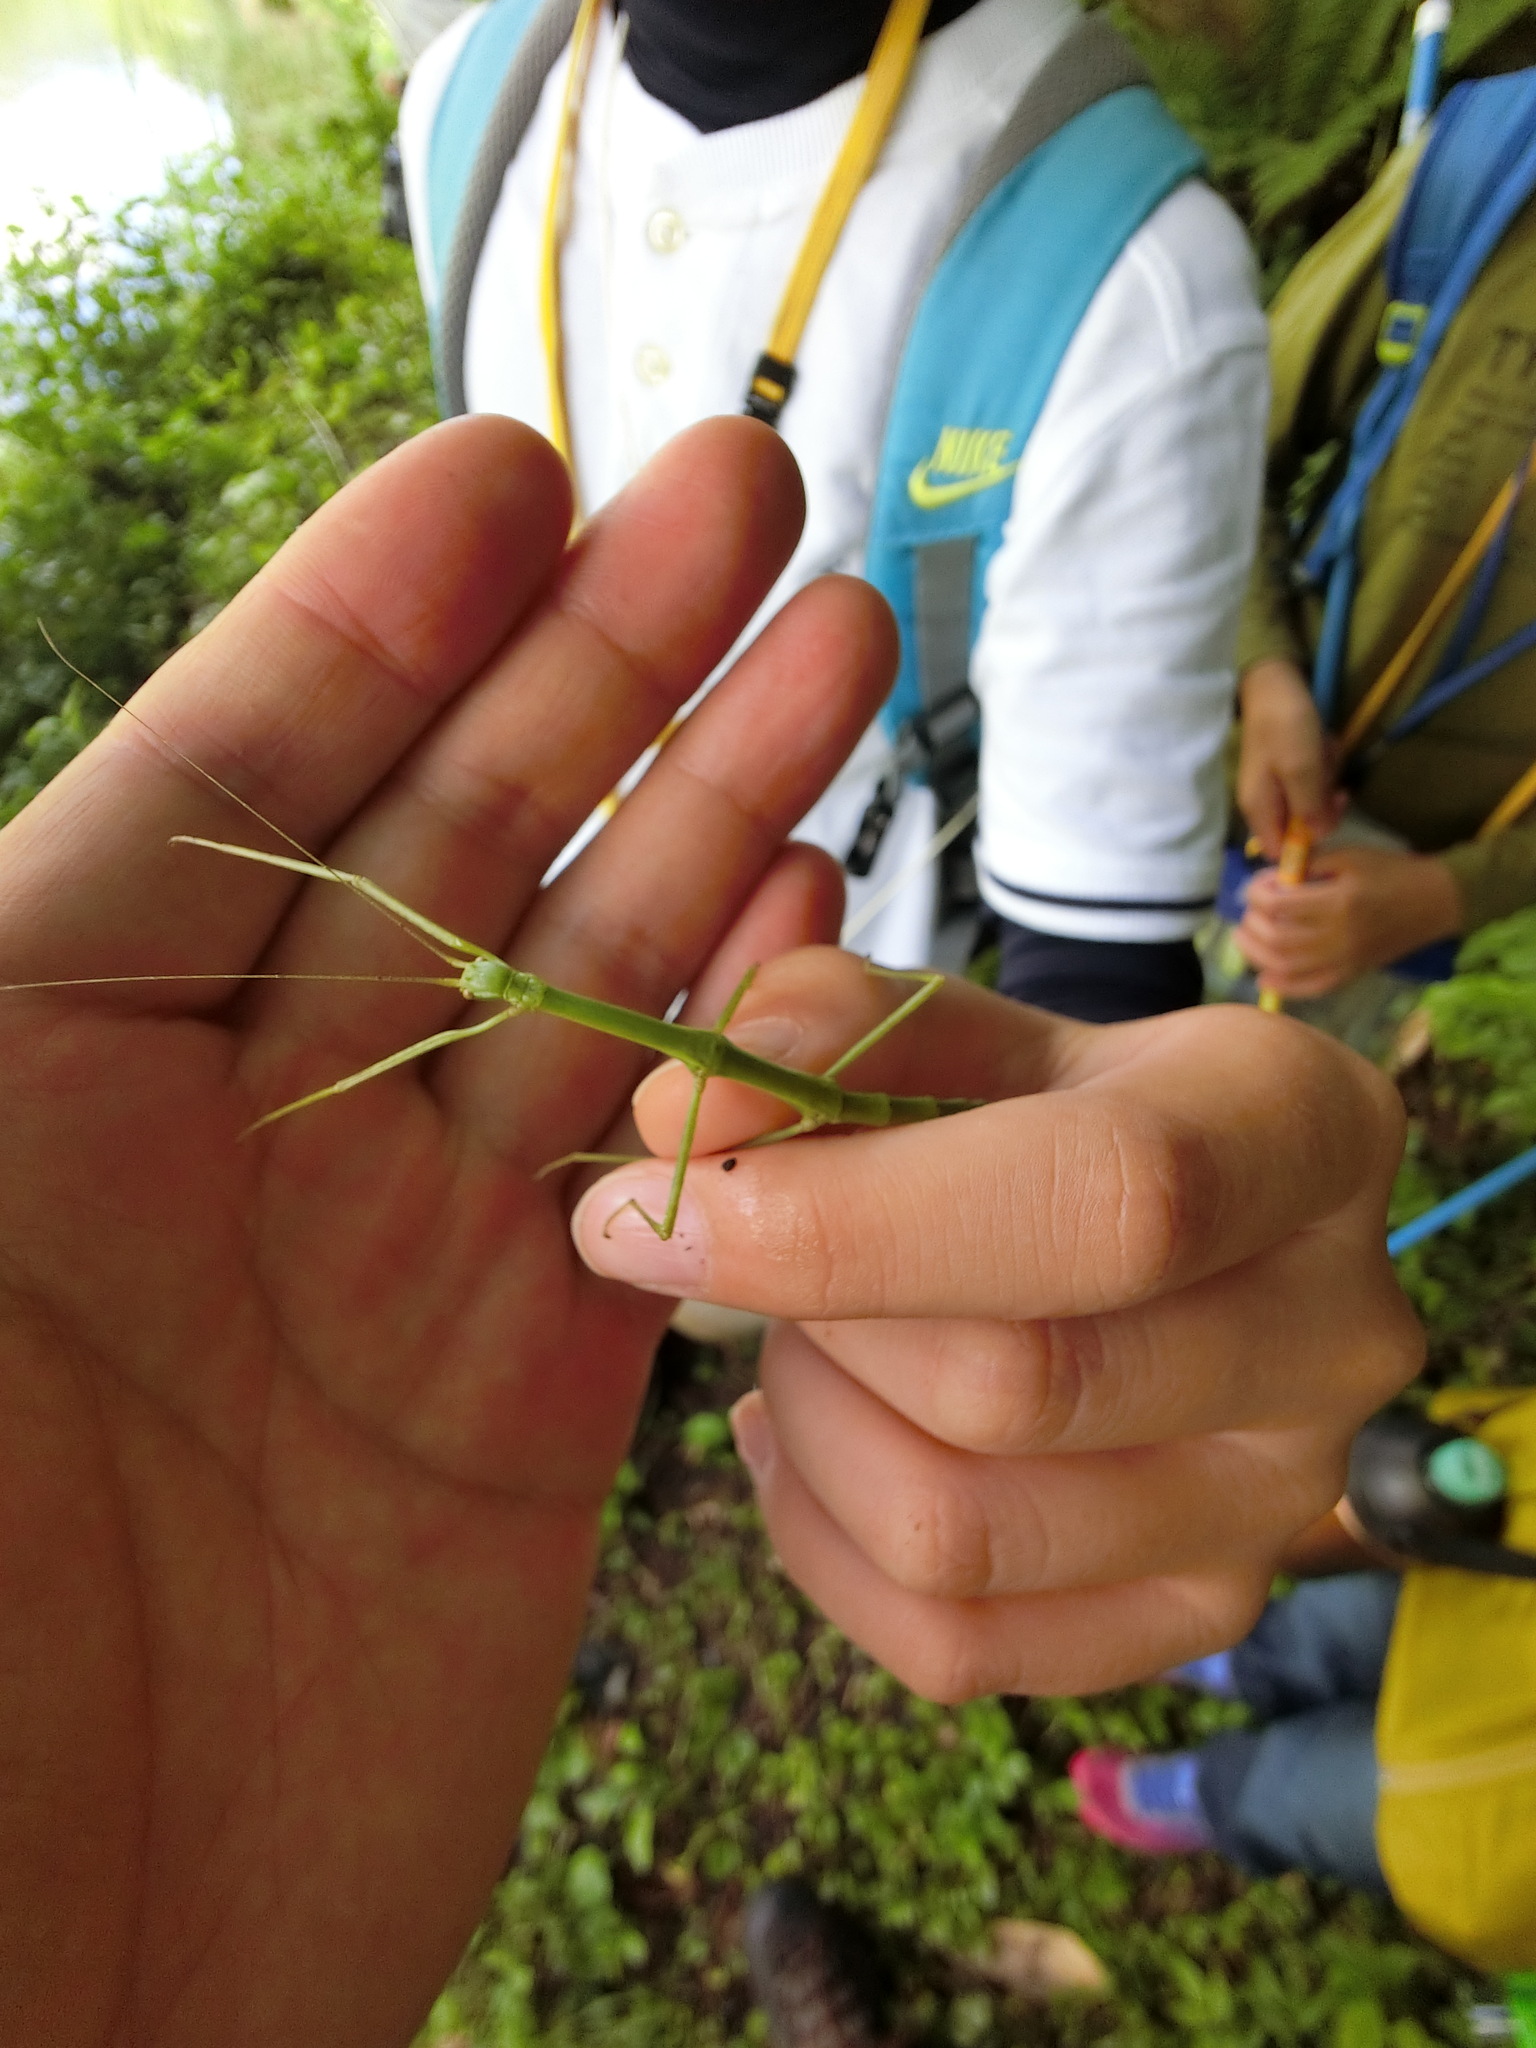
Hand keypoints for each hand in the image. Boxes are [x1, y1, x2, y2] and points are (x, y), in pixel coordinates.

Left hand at [0, 415, 893, 2044]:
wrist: (39, 2025)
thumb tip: (25, 822)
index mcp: (28, 1068)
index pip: (225, 785)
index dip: (370, 621)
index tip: (515, 475)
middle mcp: (214, 1142)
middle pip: (441, 849)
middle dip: (592, 664)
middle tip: (747, 501)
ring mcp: (389, 1267)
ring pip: (584, 986)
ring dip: (709, 809)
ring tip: (840, 643)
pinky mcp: (531, 1405)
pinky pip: (666, 1178)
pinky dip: (747, 1038)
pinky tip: (821, 904)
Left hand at [572, 955, 1421, 1697]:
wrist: (1161, 1224)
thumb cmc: (1043, 1108)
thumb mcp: (961, 1028)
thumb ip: (826, 1031)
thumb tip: (676, 1124)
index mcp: (1299, 1131)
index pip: (1108, 1203)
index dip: (855, 1219)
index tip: (653, 1205)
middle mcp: (1333, 1332)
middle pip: (1012, 1387)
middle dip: (812, 1319)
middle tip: (747, 1247)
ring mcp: (1280, 1500)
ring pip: (956, 1534)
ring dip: (813, 1424)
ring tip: (808, 1334)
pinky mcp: (1200, 1615)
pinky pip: (950, 1643)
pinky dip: (819, 1540)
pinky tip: (808, 1434)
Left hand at [1235, 844, 1462, 998]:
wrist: (1436, 901)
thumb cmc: (1392, 872)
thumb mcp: (1350, 856)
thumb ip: (1309, 866)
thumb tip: (1273, 880)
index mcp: (1339, 902)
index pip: (1279, 905)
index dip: (1257, 894)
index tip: (1259, 884)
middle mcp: (1339, 937)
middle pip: (1276, 938)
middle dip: (1253, 922)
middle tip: (1251, 909)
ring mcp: (1345, 960)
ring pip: (1286, 967)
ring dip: (1255, 954)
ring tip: (1245, 936)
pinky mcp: (1351, 974)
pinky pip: (1311, 989)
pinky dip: (1283, 987)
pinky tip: (1264, 977)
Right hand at [1237, 657, 1343, 857]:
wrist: (1274, 684)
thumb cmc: (1285, 726)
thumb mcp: (1302, 769)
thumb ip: (1310, 808)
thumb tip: (1320, 837)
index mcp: (1260, 809)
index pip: (1279, 850)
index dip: (1305, 845)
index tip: (1328, 820)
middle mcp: (1264, 803)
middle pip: (1300, 826)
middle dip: (1322, 804)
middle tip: (1333, 779)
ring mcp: (1276, 785)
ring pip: (1310, 802)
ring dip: (1325, 780)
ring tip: (1325, 751)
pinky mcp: (1288, 768)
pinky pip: (1311, 781)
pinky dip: (1322, 766)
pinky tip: (1323, 745)